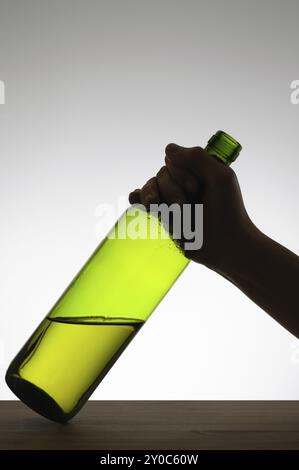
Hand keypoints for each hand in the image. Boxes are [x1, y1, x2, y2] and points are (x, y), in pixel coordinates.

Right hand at [129, 143, 255, 273]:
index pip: (173, 161)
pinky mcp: (162, 218)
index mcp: (195, 172)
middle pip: (160, 176)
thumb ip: (198, 158)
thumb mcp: (221, 177)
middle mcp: (181, 184)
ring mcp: (170, 201)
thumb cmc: (228, 211)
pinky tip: (136, 202)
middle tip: (185, 208)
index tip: (197, 188)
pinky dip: (136, 200)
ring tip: (157, 209)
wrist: (224, 245)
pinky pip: (140, 203)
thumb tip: (168, 149)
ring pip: (149, 188)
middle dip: (171, 191)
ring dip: (151, 197)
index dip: (181, 174)